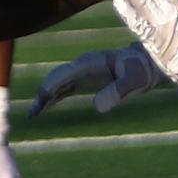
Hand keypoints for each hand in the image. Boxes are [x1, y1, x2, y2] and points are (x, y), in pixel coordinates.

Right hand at [30, 43, 160, 115]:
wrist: (144, 65)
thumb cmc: (140, 70)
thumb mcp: (133, 81)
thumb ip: (117, 92)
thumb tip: (96, 107)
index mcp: (90, 63)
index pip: (66, 73)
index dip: (52, 85)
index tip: (41, 99)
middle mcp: (81, 65)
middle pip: (56, 78)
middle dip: (43, 93)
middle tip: (33, 113)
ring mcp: (80, 73)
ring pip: (56, 84)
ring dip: (44, 98)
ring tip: (33, 115)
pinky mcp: (82, 81)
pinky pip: (63, 90)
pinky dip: (52, 98)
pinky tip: (43, 109)